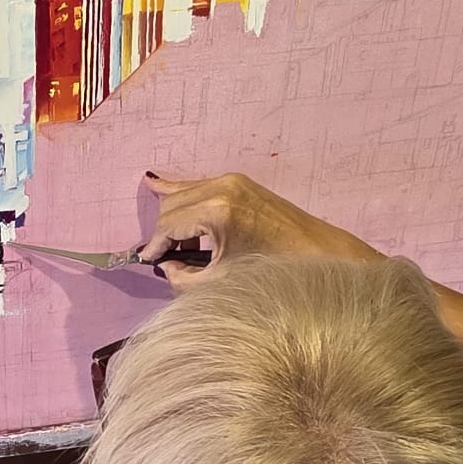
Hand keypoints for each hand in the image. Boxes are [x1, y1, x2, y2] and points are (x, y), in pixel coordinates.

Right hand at [139, 172, 379, 290]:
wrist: (314, 254)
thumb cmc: (270, 271)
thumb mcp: (218, 283)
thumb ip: (181, 277)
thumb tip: (166, 266)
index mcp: (217, 211)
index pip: (167, 225)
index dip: (154, 247)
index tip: (148, 262)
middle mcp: (222, 187)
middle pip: (170, 206)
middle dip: (162, 232)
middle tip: (161, 258)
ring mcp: (232, 180)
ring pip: (181, 193)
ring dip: (173, 219)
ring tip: (176, 245)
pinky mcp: (239, 182)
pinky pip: (197, 185)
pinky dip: (178, 192)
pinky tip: (154, 184)